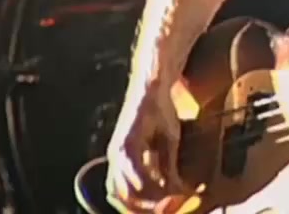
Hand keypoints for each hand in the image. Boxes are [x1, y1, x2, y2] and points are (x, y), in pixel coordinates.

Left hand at [105, 87, 188, 213]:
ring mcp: (119, 152)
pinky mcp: (126, 143)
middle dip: (145, 209)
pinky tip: (165, 187)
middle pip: (123, 199)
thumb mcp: (167, 145)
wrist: (154, 87)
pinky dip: (149, 184)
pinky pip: (134, 172)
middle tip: (167, 210)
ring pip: (126, 190)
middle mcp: (116, 160)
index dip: (144, 208)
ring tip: (169, 201)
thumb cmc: (160, 113)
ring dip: (148, 201)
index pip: (126, 197)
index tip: (165, 210)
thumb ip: (166, 168)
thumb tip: (173, 192)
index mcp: (123, 163)